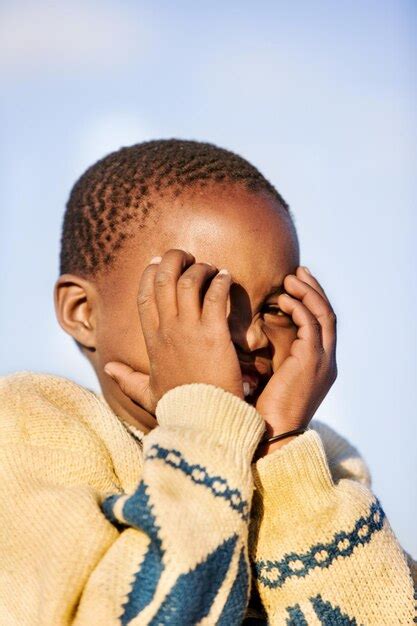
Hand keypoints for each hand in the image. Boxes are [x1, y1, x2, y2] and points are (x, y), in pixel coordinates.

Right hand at [104, 249, 243, 414]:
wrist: (204, 421)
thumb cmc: (180, 407)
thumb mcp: (149, 393)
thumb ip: (127, 379)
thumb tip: (107, 368)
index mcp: (152, 341)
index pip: (143, 296)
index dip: (150, 273)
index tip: (158, 261)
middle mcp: (167, 330)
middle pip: (163, 279)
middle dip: (173, 259)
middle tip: (188, 257)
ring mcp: (188, 330)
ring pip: (188, 281)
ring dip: (200, 268)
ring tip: (211, 270)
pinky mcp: (213, 334)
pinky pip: (214, 295)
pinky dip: (220, 280)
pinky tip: (227, 278)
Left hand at [255, 266, 336, 451]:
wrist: (267, 434)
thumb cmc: (261, 409)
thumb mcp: (270, 377)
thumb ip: (272, 355)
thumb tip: (255, 334)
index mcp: (318, 365)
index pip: (321, 324)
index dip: (310, 300)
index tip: (294, 282)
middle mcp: (326, 361)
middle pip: (328, 314)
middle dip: (313, 289)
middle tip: (297, 271)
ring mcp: (322, 361)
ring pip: (324, 315)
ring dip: (306, 293)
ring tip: (288, 278)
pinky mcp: (311, 362)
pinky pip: (310, 325)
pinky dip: (297, 307)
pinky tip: (280, 299)